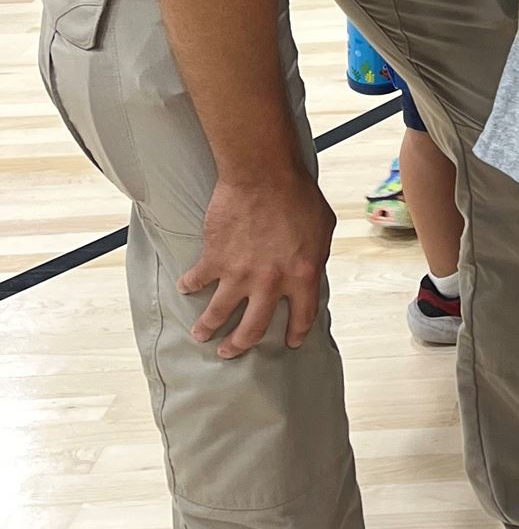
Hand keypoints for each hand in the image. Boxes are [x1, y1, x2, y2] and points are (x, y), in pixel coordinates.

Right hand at [178, 173, 336, 355]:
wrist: (264, 176)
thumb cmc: (299, 195)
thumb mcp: (324, 228)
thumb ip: (316, 254)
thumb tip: (311, 268)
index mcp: (303, 276)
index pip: (303, 316)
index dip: (297, 332)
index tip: (291, 343)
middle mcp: (271, 283)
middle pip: (254, 327)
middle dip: (240, 344)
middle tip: (230, 352)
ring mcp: (240, 274)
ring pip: (219, 313)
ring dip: (207, 327)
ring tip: (200, 335)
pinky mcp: (214, 259)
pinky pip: (197, 280)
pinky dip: (189, 285)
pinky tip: (185, 288)